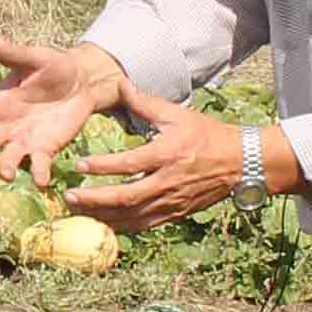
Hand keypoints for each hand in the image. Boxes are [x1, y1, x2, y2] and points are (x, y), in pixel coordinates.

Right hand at [0, 35, 123, 186]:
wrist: (82, 82)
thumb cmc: (53, 66)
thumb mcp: (35, 58)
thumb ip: (14, 54)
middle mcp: (5, 124)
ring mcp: (24, 139)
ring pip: (8, 157)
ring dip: (5, 166)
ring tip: (6, 174)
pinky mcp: (44, 149)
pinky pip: (38, 164)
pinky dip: (38, 173)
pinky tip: (42, 181)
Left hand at [64, 80, 253, 237]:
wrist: (241, 162)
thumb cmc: (207, 135)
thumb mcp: (177, 114)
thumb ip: (145, 102)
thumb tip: (119, 83)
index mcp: (167, 154)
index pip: (129, 163)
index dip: (102, 166)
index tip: (79, 166)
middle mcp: (168, 181)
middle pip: (126, 197)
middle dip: (95, 200)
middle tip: (70, 197)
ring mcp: (172, 201)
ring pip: (133, 216)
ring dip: (104, 216)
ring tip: (78, 213)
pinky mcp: (176, 214)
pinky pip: (145, 225)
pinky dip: (123, 228)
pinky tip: (104, 225)